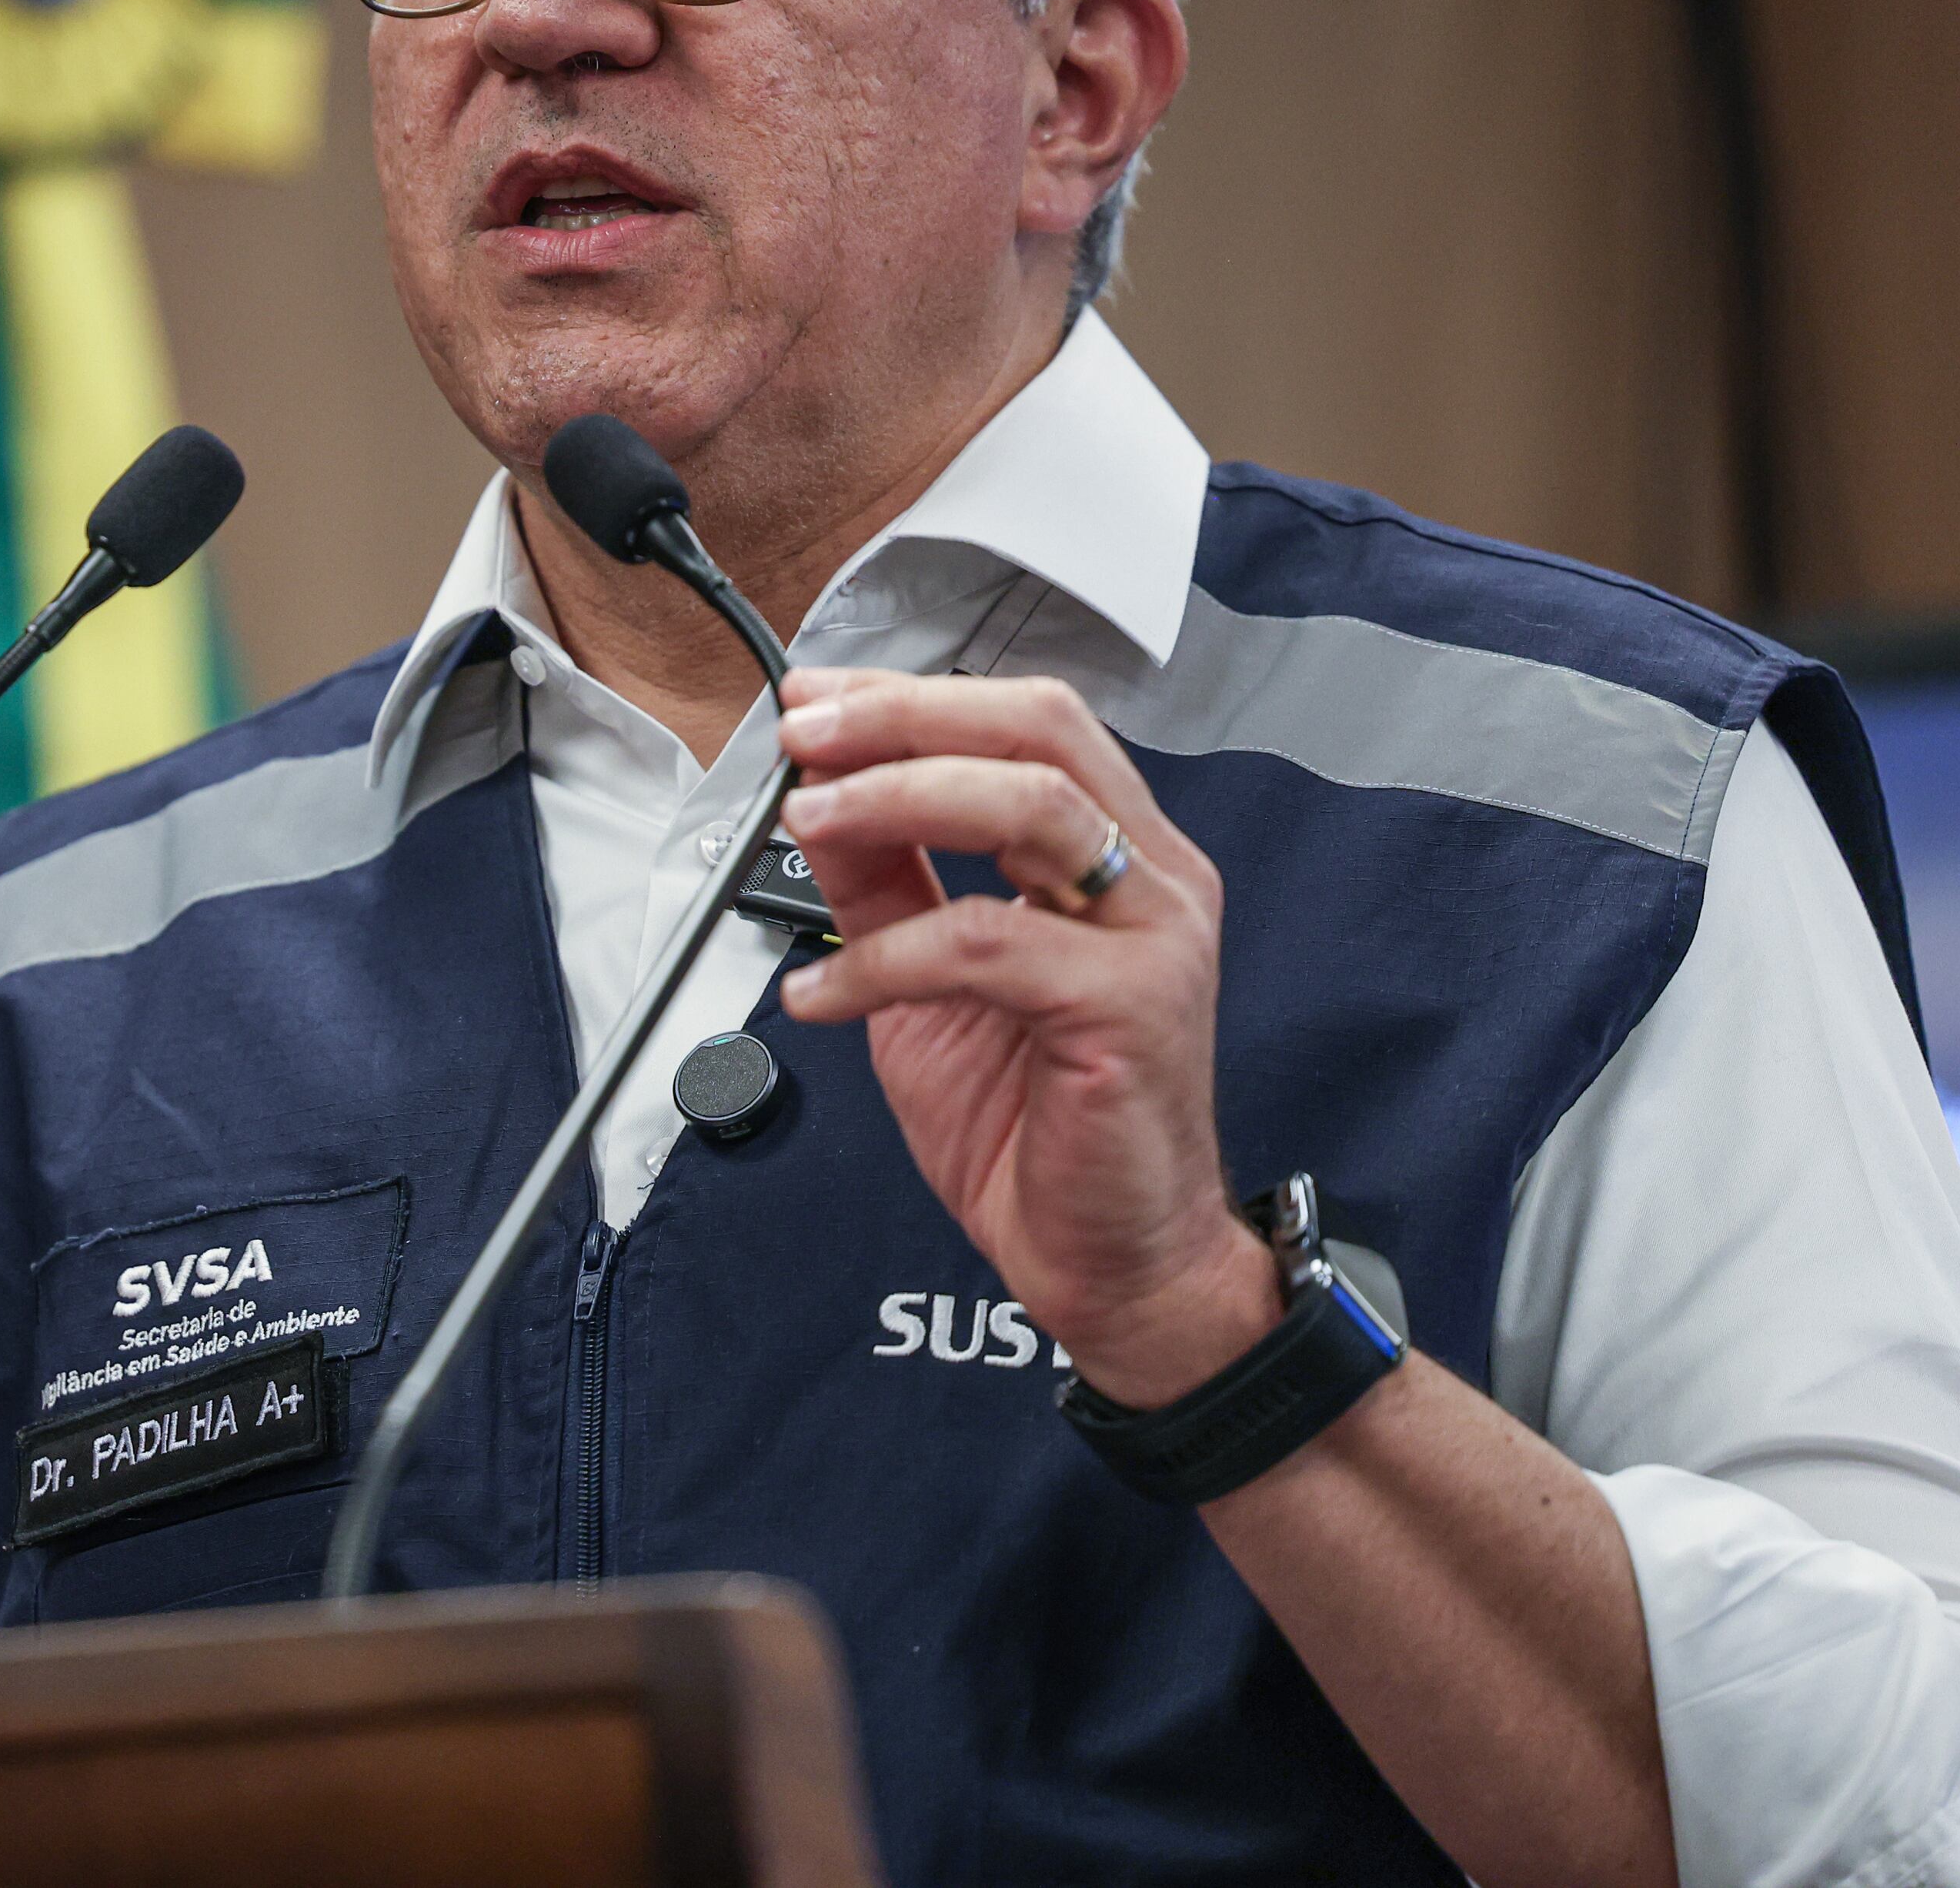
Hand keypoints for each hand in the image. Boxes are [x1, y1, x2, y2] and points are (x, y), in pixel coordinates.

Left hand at [772, 668, 1275, 1406]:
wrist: (1115, 1262)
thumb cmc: (1040, 1128)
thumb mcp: (932, 985)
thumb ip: (887, 888)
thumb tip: (816, 806)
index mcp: (1116, 855)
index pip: (1024, 723)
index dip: (912, 698)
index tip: (815, 701)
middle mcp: (1152, 878)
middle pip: (1037, 732)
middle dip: (905, 717)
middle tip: (806, 736)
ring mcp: (1153, 938)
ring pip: (1028, 806)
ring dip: (898, 798)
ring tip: (807, 822)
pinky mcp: (1130, 1008)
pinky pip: (986, 944)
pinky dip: (883, 959)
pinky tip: (821, 993)